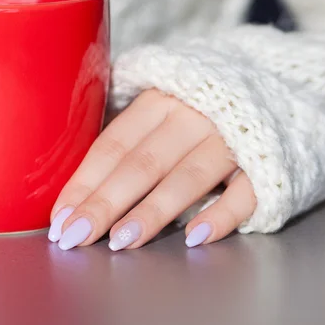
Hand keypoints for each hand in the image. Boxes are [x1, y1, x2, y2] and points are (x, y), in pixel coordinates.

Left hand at [48, 89, 256, 249]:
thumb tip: (78, 177)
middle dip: (104, 204)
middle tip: (75, 236)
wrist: (264, 84)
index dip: (84, 182)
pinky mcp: (264, 161)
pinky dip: (220, 215)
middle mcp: (191, 116)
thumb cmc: (194, 103)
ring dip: (151, 212)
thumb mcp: (157, 103)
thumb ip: (125, 132)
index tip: (60, 215)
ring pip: (186, 178)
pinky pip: (243, 193)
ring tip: (120, 241)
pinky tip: (193, 237)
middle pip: (141, 165)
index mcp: (158, 100)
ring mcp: (230, 138)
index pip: (112, 146)